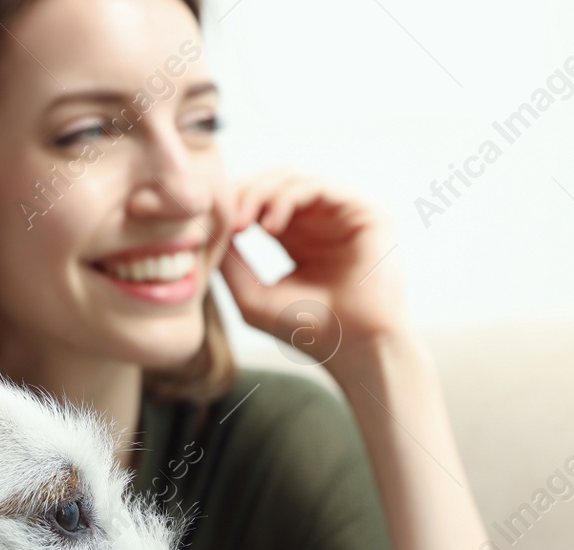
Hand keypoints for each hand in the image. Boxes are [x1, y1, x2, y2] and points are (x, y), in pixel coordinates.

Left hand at [219, 169, 409, 376]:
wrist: (353, 347)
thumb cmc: (306, 329)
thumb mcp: (251, 295)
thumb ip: (230, 259)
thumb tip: (210, 225)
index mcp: (298, 237)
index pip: (260, 201)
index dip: (233, 204)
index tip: (210, 224)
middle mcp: (322, 220)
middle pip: (274, 181)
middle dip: (243, 193)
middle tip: (226, 219)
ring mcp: (343, 213)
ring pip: (292, 178)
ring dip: (260, 194)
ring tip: (242, 224)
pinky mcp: (364, 211)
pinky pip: (317, 186)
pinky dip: (286, 199)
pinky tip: (269, 226)